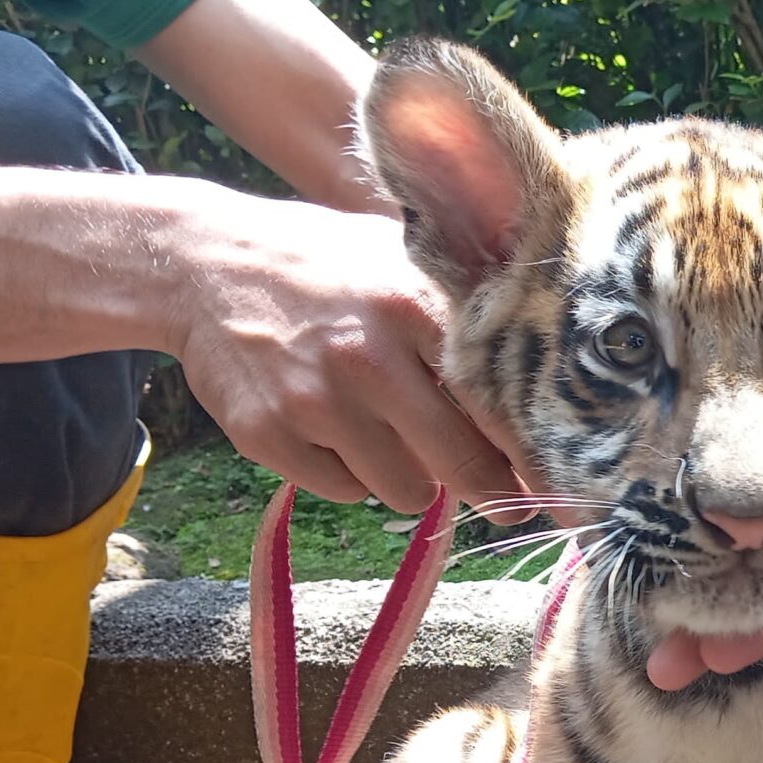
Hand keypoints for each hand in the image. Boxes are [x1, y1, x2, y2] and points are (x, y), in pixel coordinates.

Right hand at [164, 190, 532, 511]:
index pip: (497, 404)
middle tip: (509, 503)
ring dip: (413, 477)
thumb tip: (551, 391)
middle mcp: (367, 355)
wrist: (203, 263)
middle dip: (492, 491)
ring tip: (393, 432)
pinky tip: (337, 429)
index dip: (533, 455)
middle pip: (461, 464)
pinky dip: (352, 473)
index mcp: (413, 302)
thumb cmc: (328, 266)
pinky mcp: (267, 434)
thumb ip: (467, 316)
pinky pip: (344, 491)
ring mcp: (313, 399)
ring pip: (405, 490)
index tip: (559, 488)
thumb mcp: (401, 259)